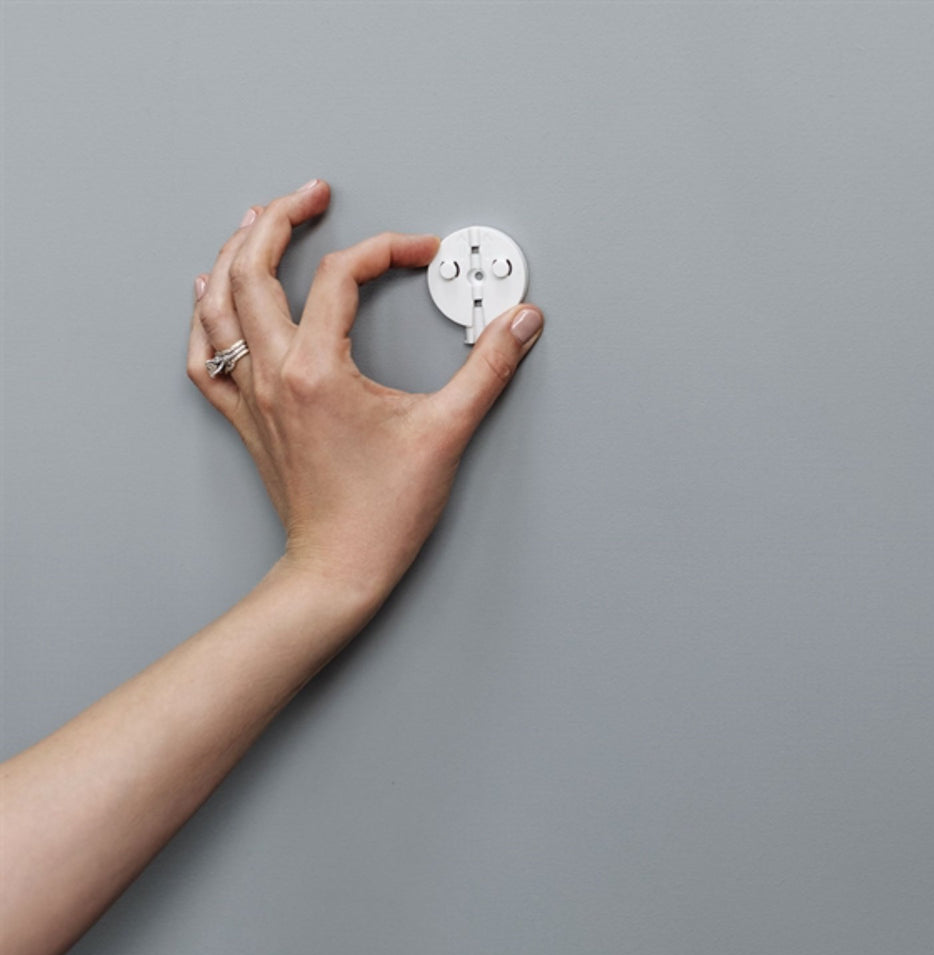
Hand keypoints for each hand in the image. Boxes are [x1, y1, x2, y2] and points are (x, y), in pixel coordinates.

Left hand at [187, 180, 543, 607]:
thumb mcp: (445, 433)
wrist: (339, 569)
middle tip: (309, 196)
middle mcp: (274, 375)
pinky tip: (209, 299)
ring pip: (219, 305)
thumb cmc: (381, 513)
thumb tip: (518, 324)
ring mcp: (253, 397)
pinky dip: (205, 318)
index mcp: (317, 369)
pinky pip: (206, 357)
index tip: (422, 254)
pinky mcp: (248, 421)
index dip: (387, 250)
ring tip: (254, 224)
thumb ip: (487, 370)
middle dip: (281, 219)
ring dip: (235, 255)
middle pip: (254, 270)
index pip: (344, 276)